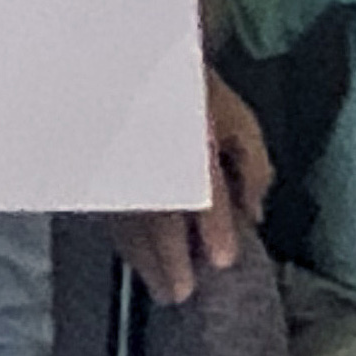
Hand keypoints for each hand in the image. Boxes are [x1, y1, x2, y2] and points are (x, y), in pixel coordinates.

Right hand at [110, 70, 273, 303]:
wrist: (134, 60)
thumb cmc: (194, 92)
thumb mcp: (240, 122)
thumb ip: (254, 169)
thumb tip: (252, 213)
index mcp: (190, 143)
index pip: (200, 194)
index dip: (213, 231)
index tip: (221, 262)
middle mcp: (149, 157)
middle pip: (156, 218)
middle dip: (169, 262)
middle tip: (181, 295)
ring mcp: (119, 163)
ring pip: (126, 219)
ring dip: (142, 259)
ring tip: (160, 288)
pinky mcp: (101, 169)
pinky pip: (108, 210)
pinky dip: (122, 239)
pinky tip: (132, 255)